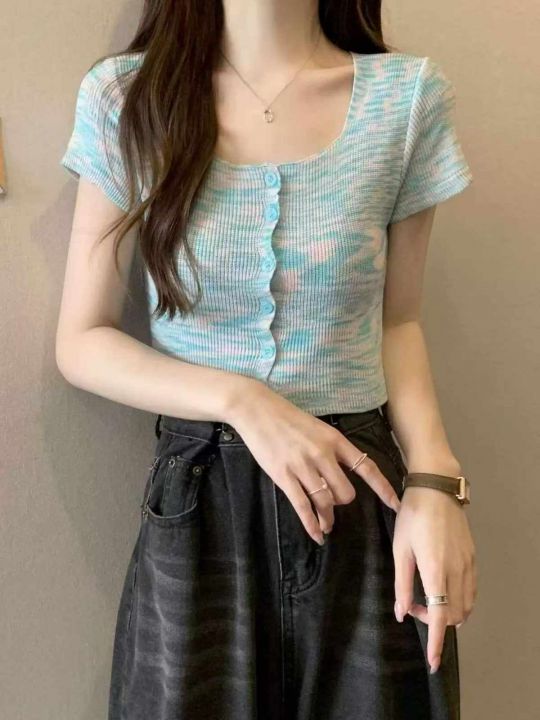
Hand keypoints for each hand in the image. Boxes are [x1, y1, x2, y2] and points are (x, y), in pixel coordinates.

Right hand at [230, 382, 400, 544]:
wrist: (258, 409)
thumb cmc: (287, 418)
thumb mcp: (318, 428)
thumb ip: (332, 448)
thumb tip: (344, 471)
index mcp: (335, 440)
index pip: (367, 468)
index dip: (383, 488)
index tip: (395, 504)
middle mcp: (323, 454)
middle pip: (346, 492)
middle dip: (342, 503)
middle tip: (334, 505)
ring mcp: (303, 466)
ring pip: (325, 502)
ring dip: (328, 518)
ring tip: (326, 525)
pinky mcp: (284, 476)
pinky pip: (303, 506)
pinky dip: (311, 524)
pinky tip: (316, 534)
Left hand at [392, 485, 476, 672]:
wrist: (437, 488)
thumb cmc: (412, 516)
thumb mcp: (400, 549)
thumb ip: (401, 583)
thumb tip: (401, 613)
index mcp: (436, 571)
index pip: (440, 617)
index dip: (437, 642)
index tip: (434, 662)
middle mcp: (457, 572)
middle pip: (454, 615)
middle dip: (435, 621)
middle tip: (412, 605)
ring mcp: (468, 565)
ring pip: (466, 605)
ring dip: (448, 612)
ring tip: (424, 596)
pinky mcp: (473, 557)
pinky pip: (471, 590)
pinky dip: (460, 600)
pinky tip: (444, 590)